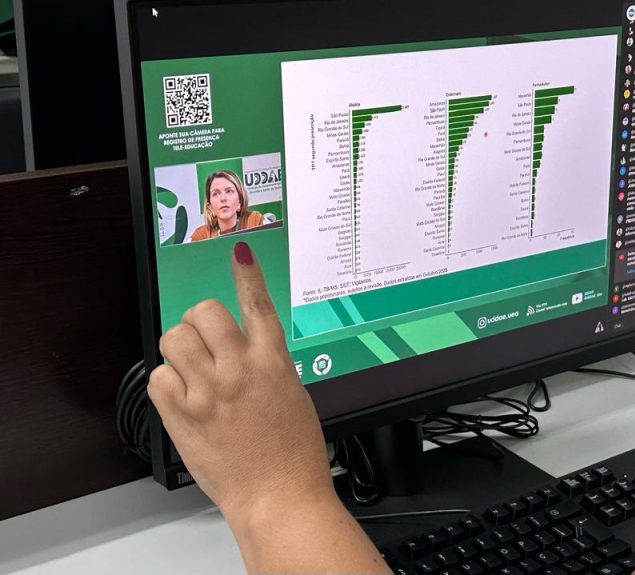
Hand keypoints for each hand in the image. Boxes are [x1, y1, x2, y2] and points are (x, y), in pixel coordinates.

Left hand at [148, 241, 331, 519]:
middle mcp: (239, 371)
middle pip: (204, 313)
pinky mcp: (182, 416)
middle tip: (204, 339)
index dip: (246, 274)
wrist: (278, 496)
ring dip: (180, 348)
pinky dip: (167, 383)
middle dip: (200, 320)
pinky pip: (159, 378)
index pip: (256, 305)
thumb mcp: (292, 395)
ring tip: (191, 368)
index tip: (239, 251)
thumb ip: (266, 366)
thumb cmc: (293, 453)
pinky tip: (183, 397)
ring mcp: (208, 392)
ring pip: (174, 339)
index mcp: (273, 363)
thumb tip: (241, 348)